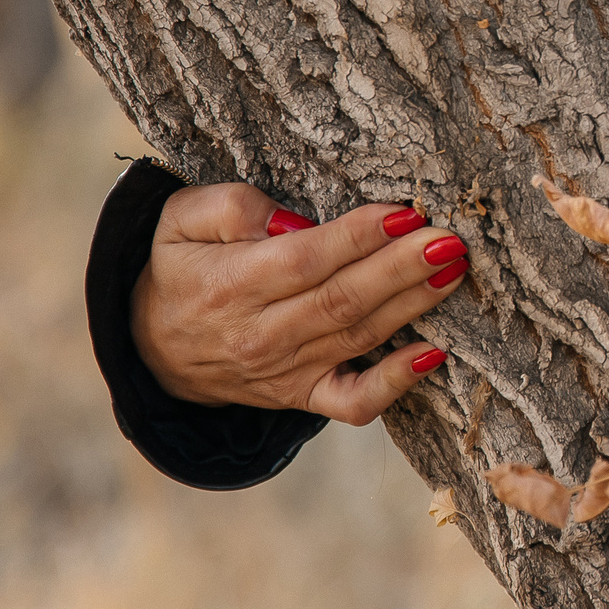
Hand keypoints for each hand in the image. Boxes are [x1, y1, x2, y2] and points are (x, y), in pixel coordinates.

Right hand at [132, 183, 467, 423]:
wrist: (155, 350)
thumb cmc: (182, 269)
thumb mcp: (179, 221)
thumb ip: (230, 207)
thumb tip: (292, 220)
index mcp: (230, 284)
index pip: (304, 260)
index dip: (357, 238)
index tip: (403, 213)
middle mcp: (261, 333)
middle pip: (342, 300)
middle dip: (401, 268)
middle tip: (448, 240)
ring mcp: (286, 370)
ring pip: (359, 337)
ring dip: (413, 305)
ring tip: (454, 270)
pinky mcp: (304, 394)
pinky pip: (355, 401)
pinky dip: (396, 383)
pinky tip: (434, 354)